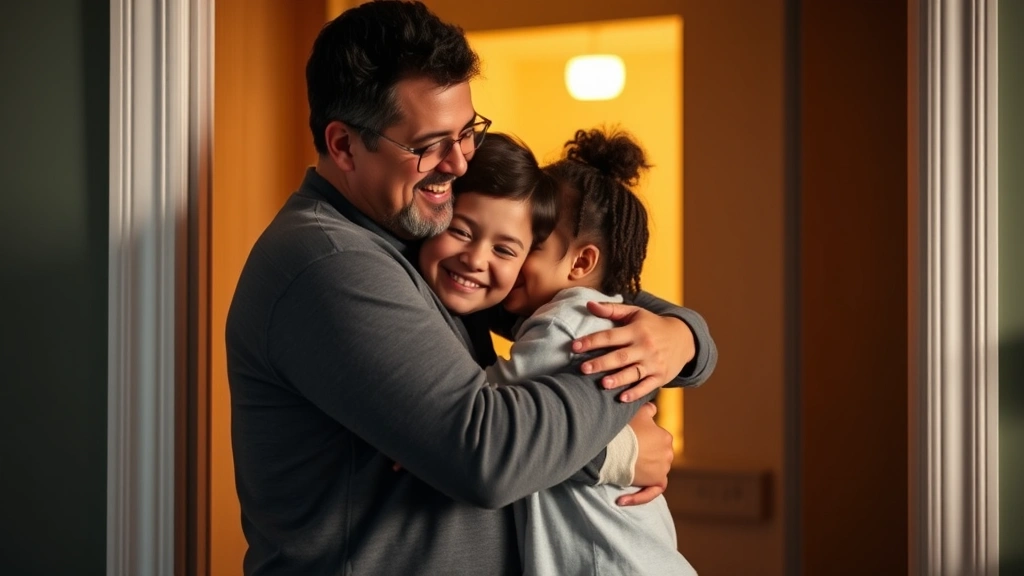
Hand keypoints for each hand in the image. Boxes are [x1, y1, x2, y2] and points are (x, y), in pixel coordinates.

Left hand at [573, 301, 694, 401]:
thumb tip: (588, 304)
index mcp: (636, 330)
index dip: (592, 341)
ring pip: (634, 372)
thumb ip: (611, 309)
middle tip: (583, 368)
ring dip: (619, 379)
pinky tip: (623, 398)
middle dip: (601, 363)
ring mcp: (654, 363)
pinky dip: (636, 393)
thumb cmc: (652, 325)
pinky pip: (647, 386)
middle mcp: (645, 347)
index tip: (574, 346)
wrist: (683, 338)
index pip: (611, 336)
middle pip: (620, 356)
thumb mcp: (635, 313)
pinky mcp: (661, 377)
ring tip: (603, 384)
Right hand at [618, 402, 672, 505]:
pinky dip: (639, 496)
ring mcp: (664, 469)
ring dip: (641, 474)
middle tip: (624, 456)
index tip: (628, 443)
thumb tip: (653, 408)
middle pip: (657, 457)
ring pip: (654, 473)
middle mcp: (669, 453)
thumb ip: (648, 409)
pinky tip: (622, 501)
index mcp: (666, 437)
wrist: (614, 447)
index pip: (657, 442)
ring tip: (622, 472)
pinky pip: (652, 491)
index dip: (643, 443)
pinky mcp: (656, 481)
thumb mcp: (637, 412)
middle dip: (643, 458)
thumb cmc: (625, 429)